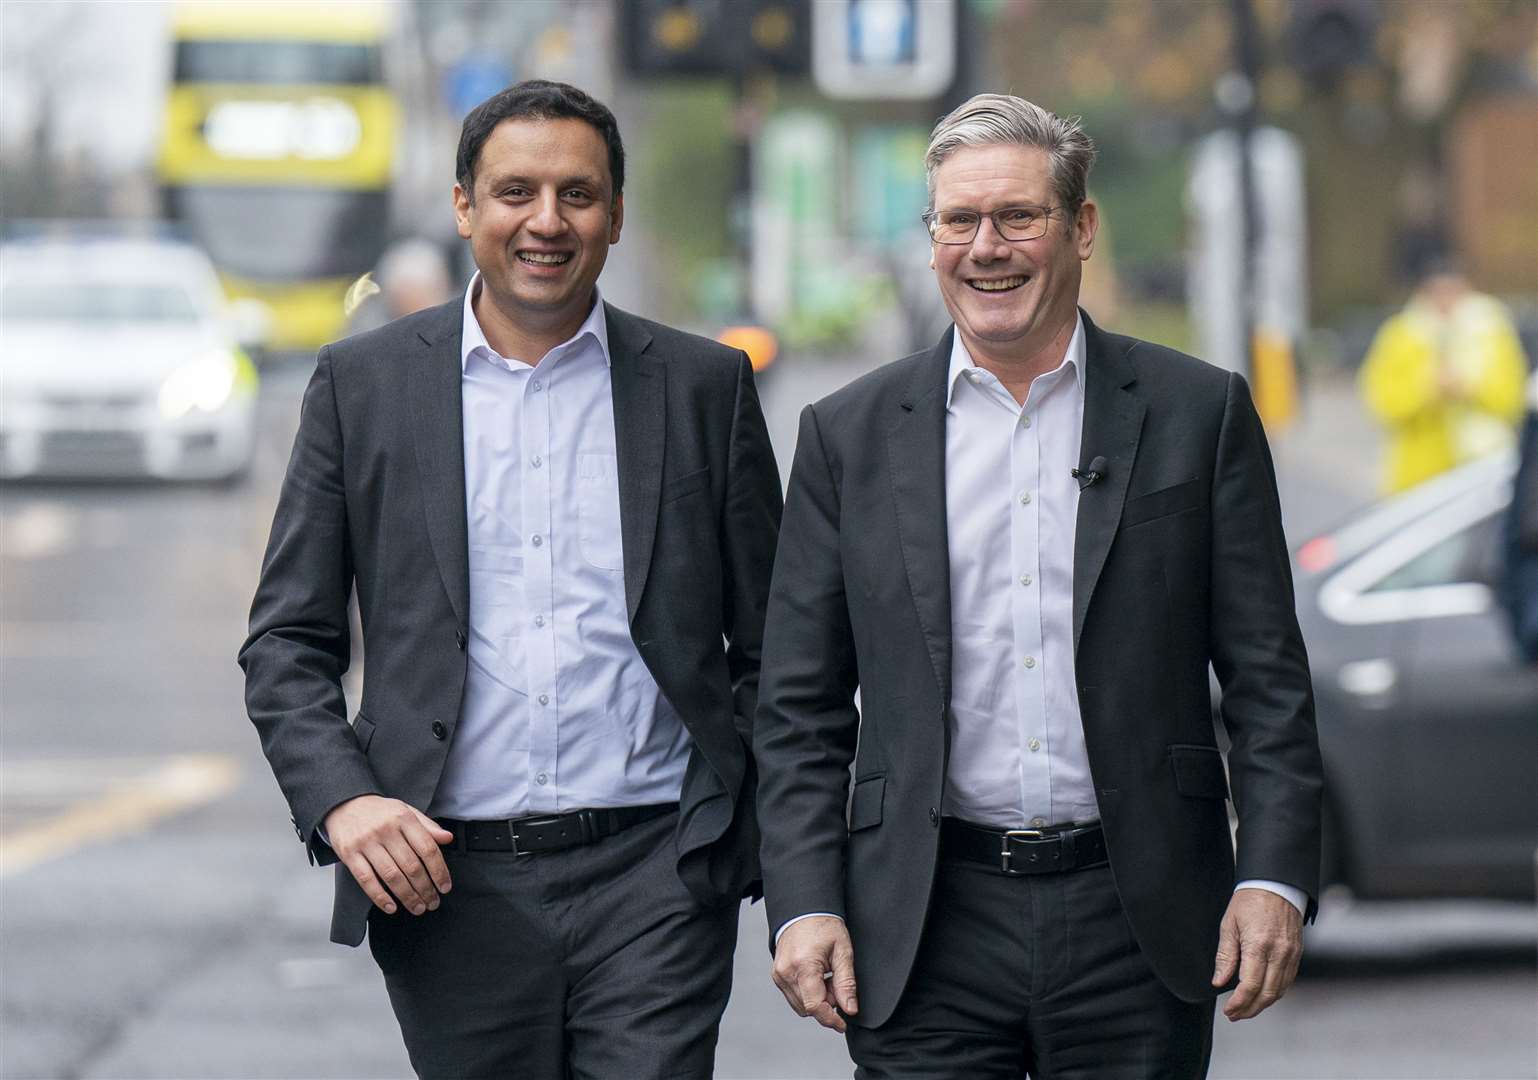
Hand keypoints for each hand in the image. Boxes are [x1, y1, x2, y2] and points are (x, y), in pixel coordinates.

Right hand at [323, 795, 453, 916]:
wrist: (344, 804)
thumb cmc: (380, 812)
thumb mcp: (406, 811)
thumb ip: (427, 826)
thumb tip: (448, 839)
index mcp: (403, 818)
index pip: (427, 848)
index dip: (439, 871)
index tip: (445, 887)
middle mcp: (386, 830)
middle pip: (411, 866)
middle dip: (425, 889)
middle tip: (433, 903)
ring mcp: (366, 842)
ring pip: (391, 876)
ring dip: (407, 896)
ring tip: (418, 907)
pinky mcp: (349, 854)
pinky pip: (366, 880)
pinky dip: (380, 897)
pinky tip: (391, 907)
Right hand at [771, 916, 858, 1032]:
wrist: (803, 910)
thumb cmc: (824, 926)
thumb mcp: (842, 952)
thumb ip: (846, 983)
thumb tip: (849, 1009)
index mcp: (803, 966)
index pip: (814, 1006)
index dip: (831, 1019)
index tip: (843, 1024)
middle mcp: (786, 972)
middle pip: (808, 1008)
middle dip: (826, 1004)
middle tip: (836, 983)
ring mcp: (779, 975)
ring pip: (800, 1005)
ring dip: (816, 1000)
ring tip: (826, 978)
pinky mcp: (777, 975)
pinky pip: (794, 996)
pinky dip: (808, 993)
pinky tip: (816, 977)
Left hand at [1211, 887, 1303, 1020]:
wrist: (1275, 885)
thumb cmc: (1249, 901)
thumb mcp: (1229, 925)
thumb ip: (1225, 956)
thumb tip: (1219, 981)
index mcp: (1258, 945)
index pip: (1249, 985)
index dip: (1239, 1003)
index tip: (1228, 1010)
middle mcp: (1279, 952)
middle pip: (1266, 994)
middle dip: (1250, 1009)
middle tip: (1235, 1015)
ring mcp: (1291, 954)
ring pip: (1279, 990)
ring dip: (1262, 1004)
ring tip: (1246, 1009)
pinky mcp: (1297, 954)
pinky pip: (1287, 981)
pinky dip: (1274, 992)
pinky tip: (1262, 995)